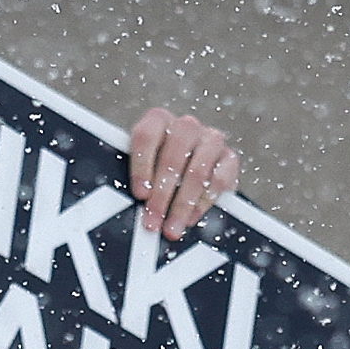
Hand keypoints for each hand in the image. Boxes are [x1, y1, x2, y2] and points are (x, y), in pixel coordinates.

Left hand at [128, 108, 240, 240]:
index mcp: (158, 120)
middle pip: (172, 158)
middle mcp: (186, 126)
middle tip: (153, 222)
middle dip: (161, 196)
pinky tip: (192, 218)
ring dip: (183, 205)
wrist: (189, 169)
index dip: (141, 166)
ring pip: (197, 171)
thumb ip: (132, 177)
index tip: (139, 194)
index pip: (146, 137)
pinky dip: (205, 202)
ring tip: (172, 228)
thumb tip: (120, 202)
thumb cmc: (154, 170)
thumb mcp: (140, 168)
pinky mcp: (229, 158)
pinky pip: (220, 179)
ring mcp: (210, 139)